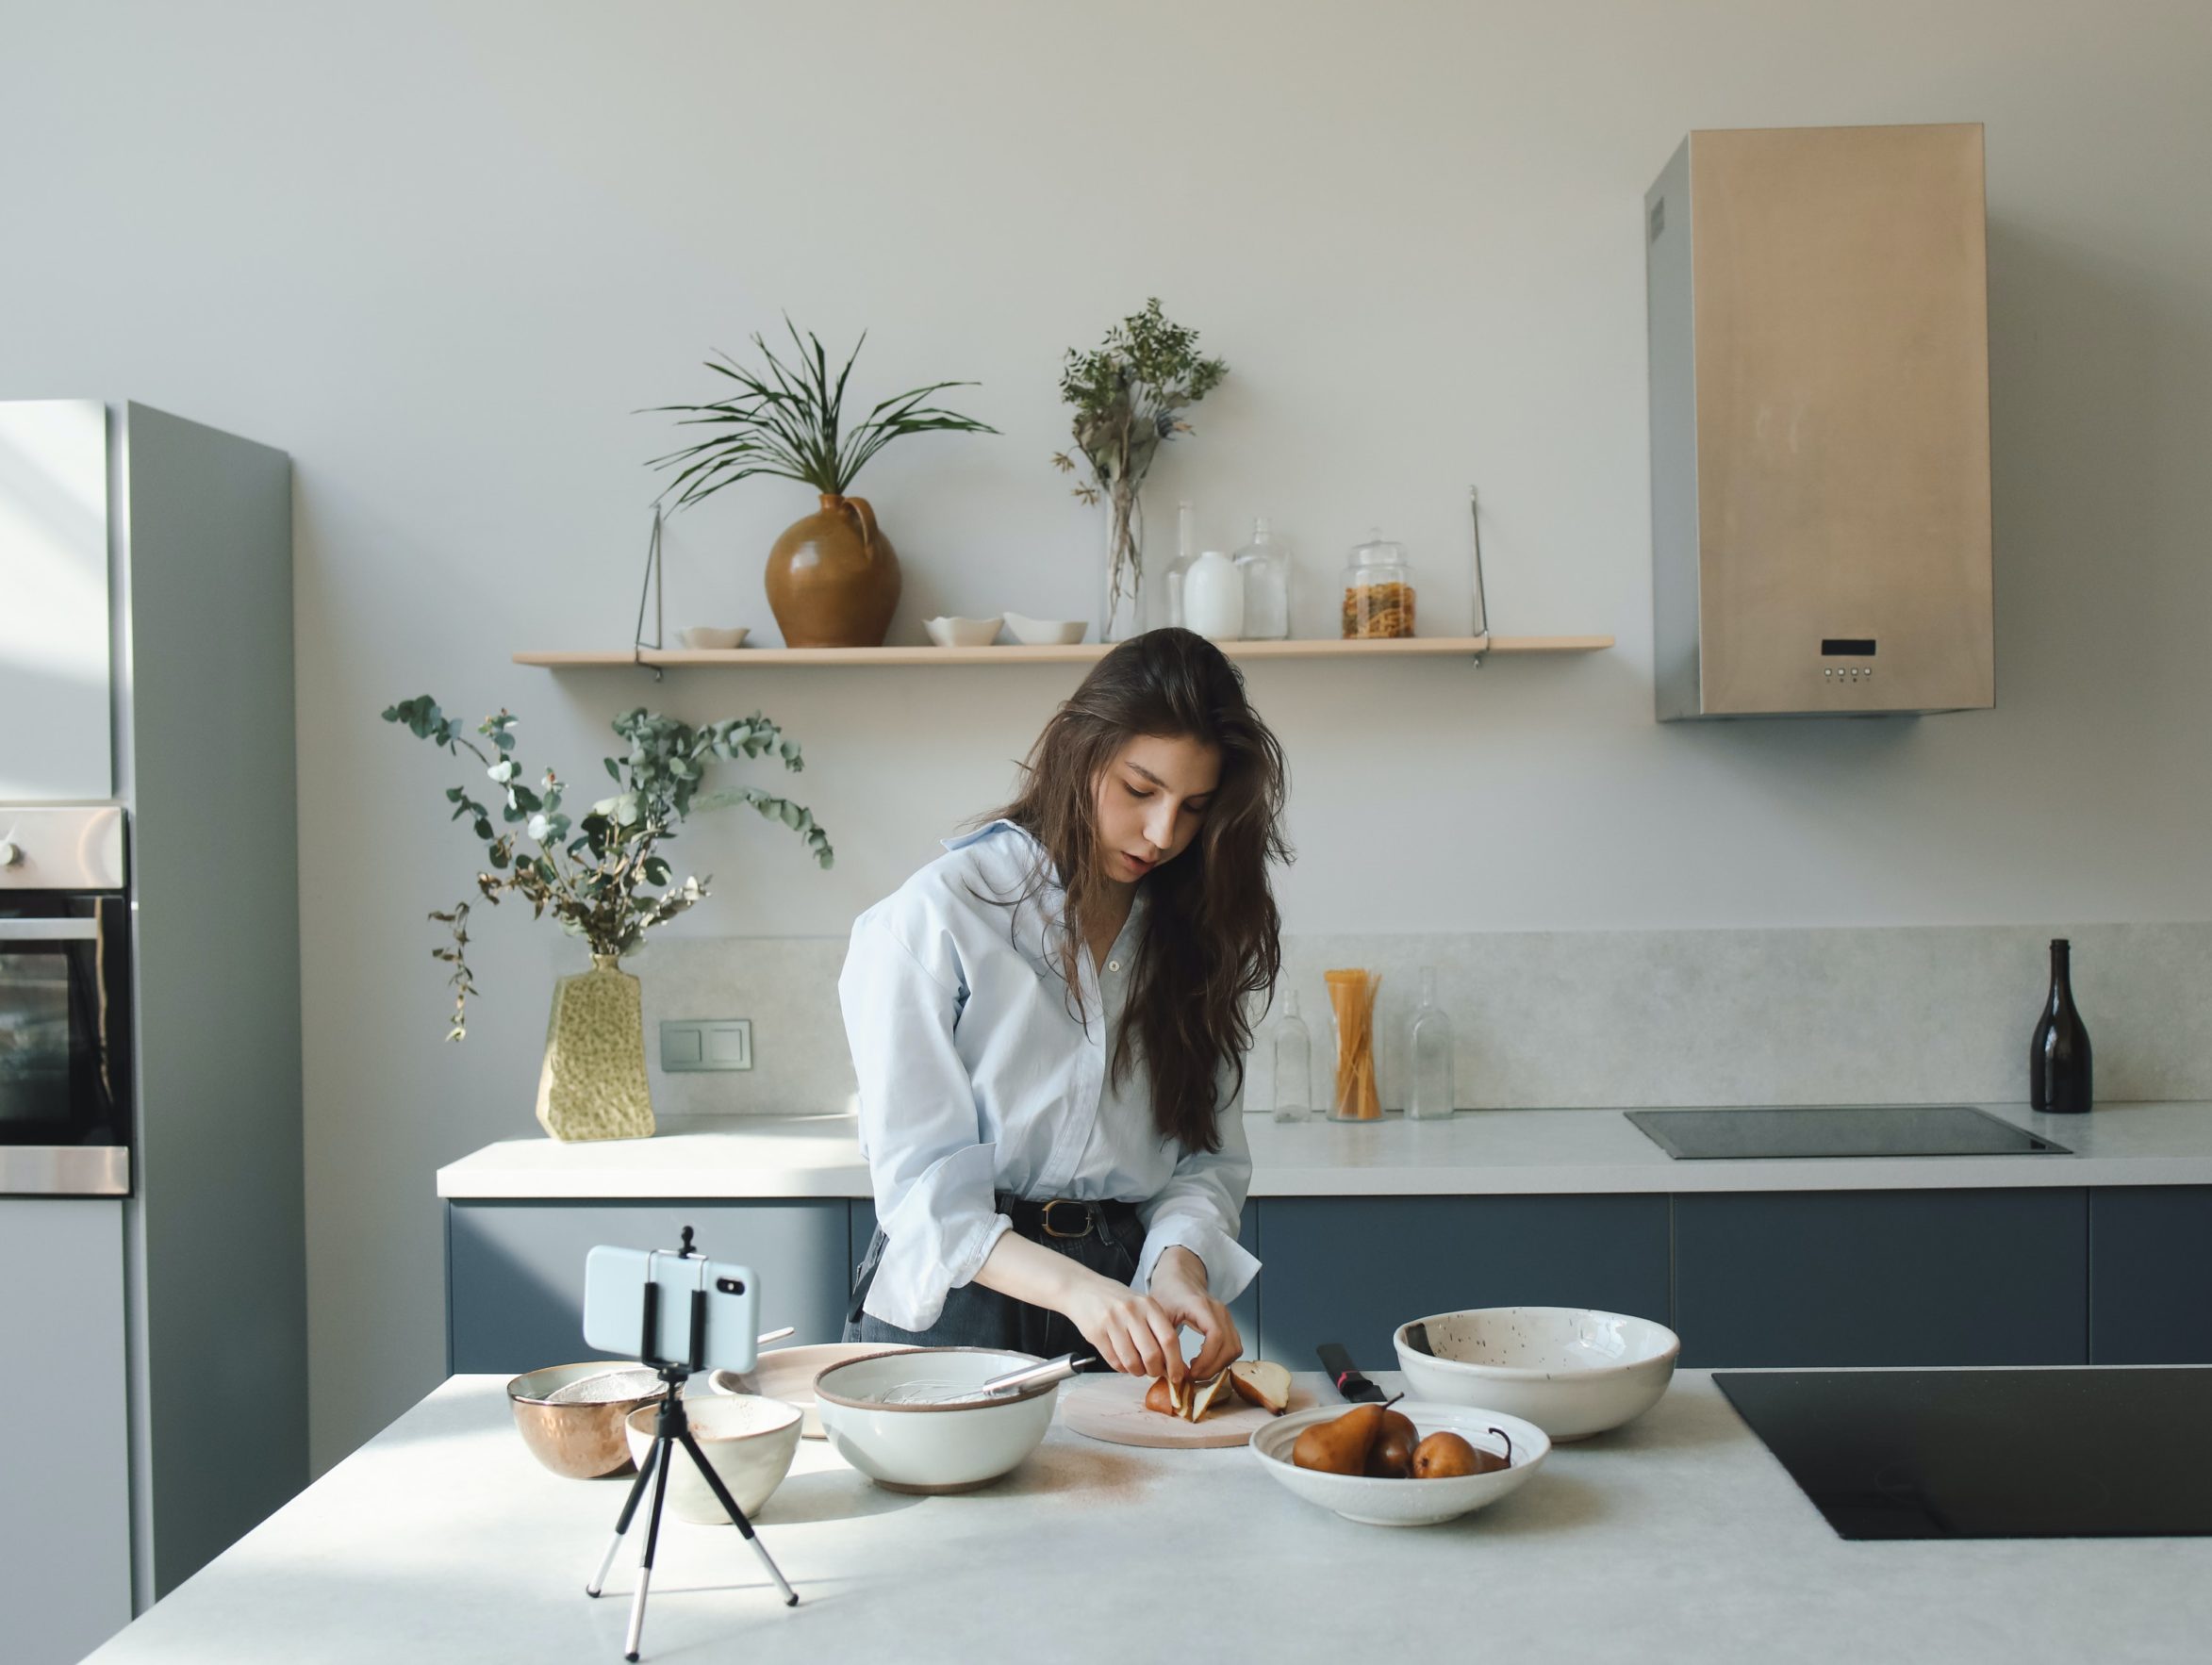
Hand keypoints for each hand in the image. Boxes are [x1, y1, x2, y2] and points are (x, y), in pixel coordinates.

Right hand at [1066, 1274, 1188, 1384]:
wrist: (1083, 1289)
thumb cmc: (1116, 1300)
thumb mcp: (1141, 1305)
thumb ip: (1156, 1329)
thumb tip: (1172, 1363)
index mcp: (1148, 1305)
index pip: (1169, 1339)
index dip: (1175, 1362)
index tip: (1177, 1376)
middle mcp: (1132, 1312)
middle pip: (1152, 1354)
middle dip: (1156, 1371)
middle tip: (1154, 1373)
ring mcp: (1112, 1322)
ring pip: (1132, 1362)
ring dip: (1138, 1372)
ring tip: (1138, 1368)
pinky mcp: (1096, 1333)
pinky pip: (1114, 1362)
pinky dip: (1122, 1369)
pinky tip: (1123, 1362)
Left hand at [1147, 1247, 1241, 1380]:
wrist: (1179, 1277)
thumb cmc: (1168, 1293)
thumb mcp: (1159, 1314)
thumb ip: (1164, 1339)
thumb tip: (1168, 1369)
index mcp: (1202, 1306)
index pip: (1216, 1336)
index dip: (1207, 1360)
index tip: (1191, 1372)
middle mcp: (1219, 1310)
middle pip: (1229, 1347)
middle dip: (1212, 1368)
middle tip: (1192, 1376)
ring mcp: (1227, 1316)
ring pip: (1235, 1349)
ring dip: (1219, 1365)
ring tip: (1197, 1370)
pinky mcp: (1228, 1323)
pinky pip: (1234, 1347)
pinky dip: (1223, 1359)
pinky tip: (1204, 1362)